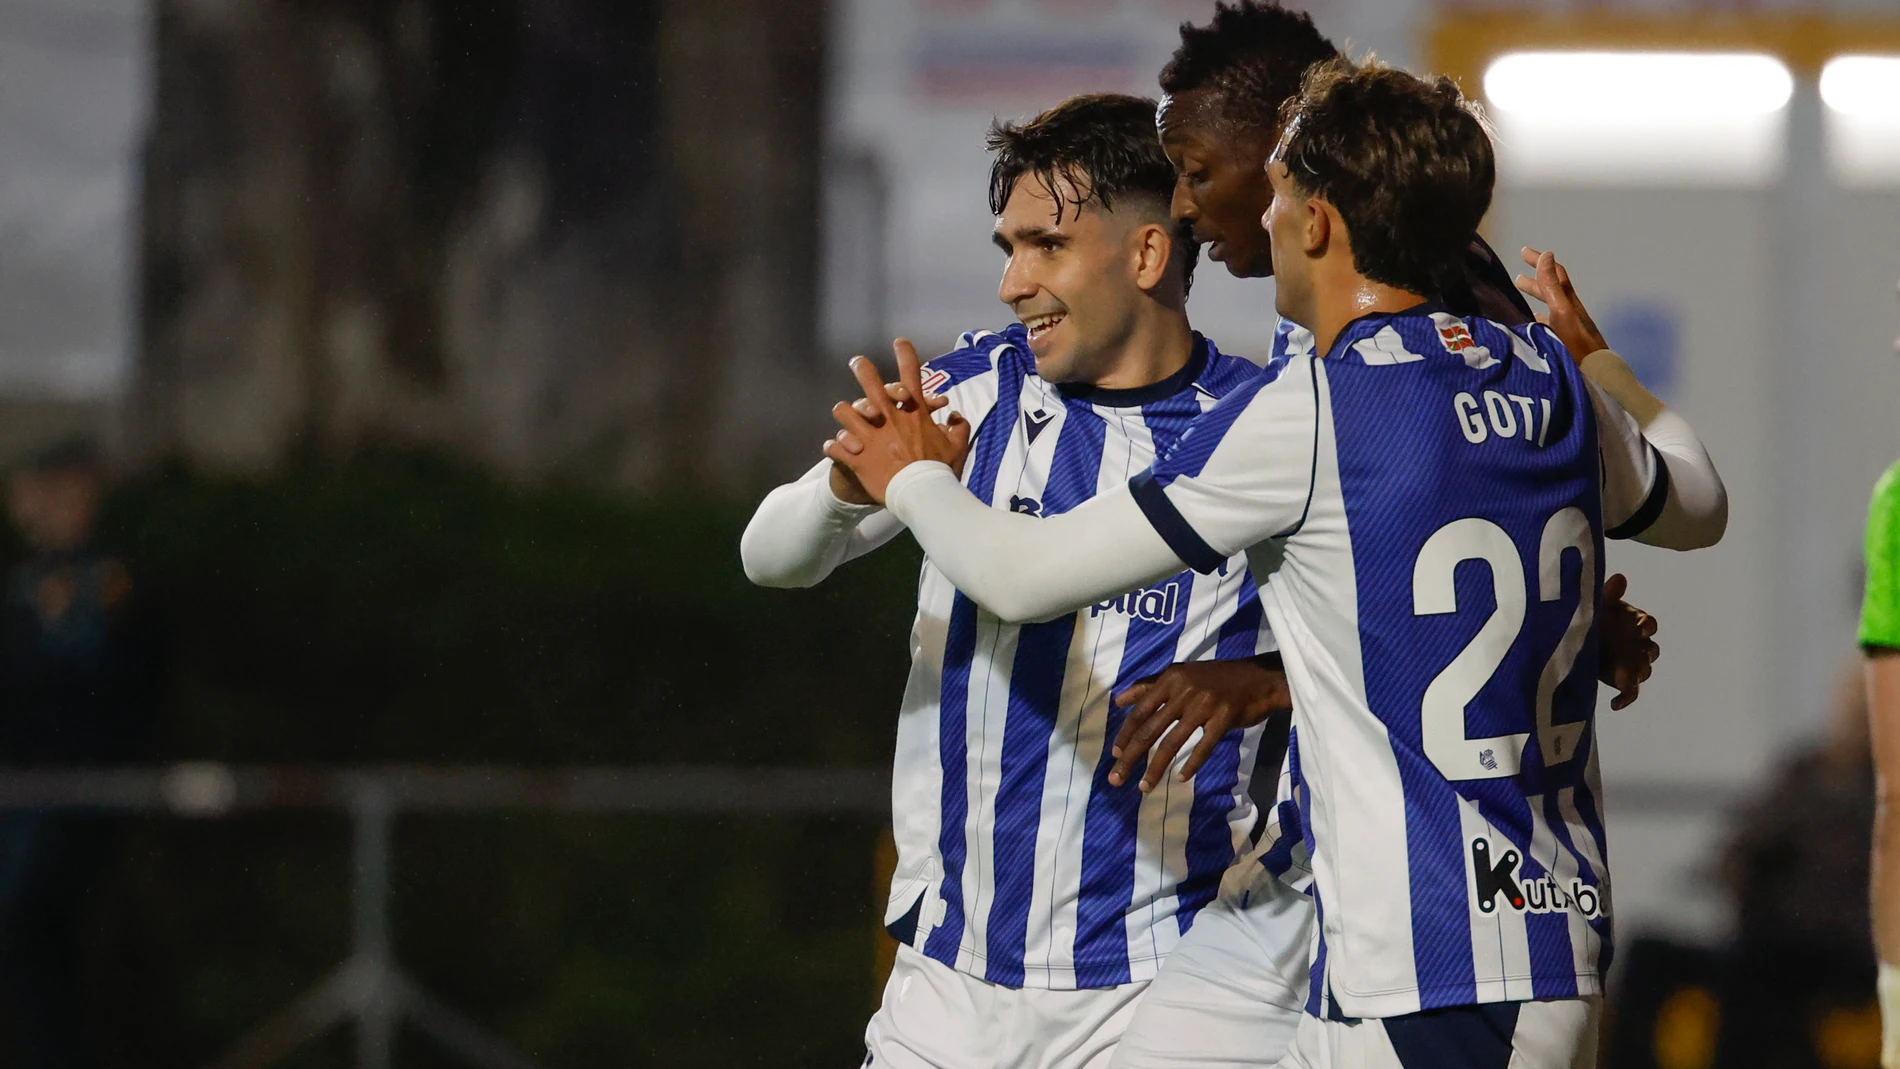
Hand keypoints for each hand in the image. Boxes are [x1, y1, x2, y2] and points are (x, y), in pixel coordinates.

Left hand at [823, 338, 971, 502]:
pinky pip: (836, 448)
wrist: (923, 495)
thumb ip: (959, 427)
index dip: (906, 355)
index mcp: (913, 414)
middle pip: (872, 385)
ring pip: (846, 412)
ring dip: (845, 413)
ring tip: (843, 413)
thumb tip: (956, 416)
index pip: (912, 376)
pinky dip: (834, 447)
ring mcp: (870, 437)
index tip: (899, 342)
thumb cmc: (941, 470)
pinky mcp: (857, 458)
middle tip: (857, 362)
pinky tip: (832, 448)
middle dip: (864, 369)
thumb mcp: (957, 446)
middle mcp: (889, 419)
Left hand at [1107, 659, 1291, 791]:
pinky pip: (1204, 746)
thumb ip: (1149, 687)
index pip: (1140, 710)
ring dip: (1155, 768)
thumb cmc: (1216, 679)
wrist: (1259, 679)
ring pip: (1172, 742)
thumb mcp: (1181, 676)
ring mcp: (1204, 704)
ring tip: (1144, 787)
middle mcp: (1184, 690)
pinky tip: (1181, 778)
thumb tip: (1118, 700)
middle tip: (1116, 778)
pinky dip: (1191, 764)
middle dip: (1130, 757)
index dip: (1125, 734)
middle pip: (1149, 729)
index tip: (1114, 754)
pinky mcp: (1224, 717)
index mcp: (1170, 678)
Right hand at [1515, 247, 1608, 364]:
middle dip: (1534, 279)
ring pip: (1548, 305)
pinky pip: (1547, 323)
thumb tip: (1547, 256)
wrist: (1594, 376)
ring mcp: (1567, 327)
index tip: (1523, 252)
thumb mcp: (1561, 313)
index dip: (1540, 261)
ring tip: (1520, 293)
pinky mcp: (1564, 342)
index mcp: (1568, 303)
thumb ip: (1552, 286)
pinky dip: (1537, 317)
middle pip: (1551, 289)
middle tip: (1517, 275)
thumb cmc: (1576, 346)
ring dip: (1535, 296)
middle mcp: (1568, 312)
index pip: (1554, 274)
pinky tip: (1531, 322)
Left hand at [1598, 573, 1658, 710]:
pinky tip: (1614, 704)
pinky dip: (1626, 699)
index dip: (1647, 625)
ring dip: (1638, 672)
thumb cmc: (1595, 617)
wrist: (1579, 637)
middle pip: (1651, 650)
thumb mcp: (1598, 604)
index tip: (1640, 627)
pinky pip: (1632, 692)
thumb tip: (1620, 577)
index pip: (1649, 623)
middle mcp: (1639, 643)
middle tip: (1636, 651)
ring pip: (1645, 670)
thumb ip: (1609, 593)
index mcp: (1636, 622)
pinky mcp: (1623, 679)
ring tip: (1626, 676)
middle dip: (1645, 651)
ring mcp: (1633, 662)